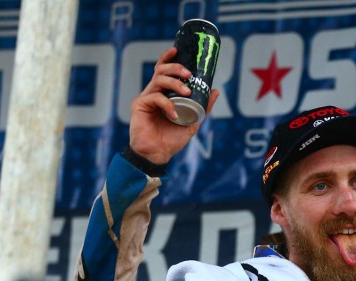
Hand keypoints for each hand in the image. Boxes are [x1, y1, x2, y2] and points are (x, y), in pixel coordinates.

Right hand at [128, 47, 219, 165]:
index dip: (169, 58)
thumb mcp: (193, 121)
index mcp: (164, 93)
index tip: (177, 50)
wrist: (158, 155)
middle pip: (161, 70)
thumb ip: (203, 107)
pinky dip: (168, 104)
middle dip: (176, 68)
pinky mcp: (139, 105)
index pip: (164, 70)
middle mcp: (154, 92)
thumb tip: (216, 90)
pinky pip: (155, 97)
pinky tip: (174, 115)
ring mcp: (146, 97)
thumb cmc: (172, 139)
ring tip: (187, 92)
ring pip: (158, 79)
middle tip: (189, 74)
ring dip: (175, 83)